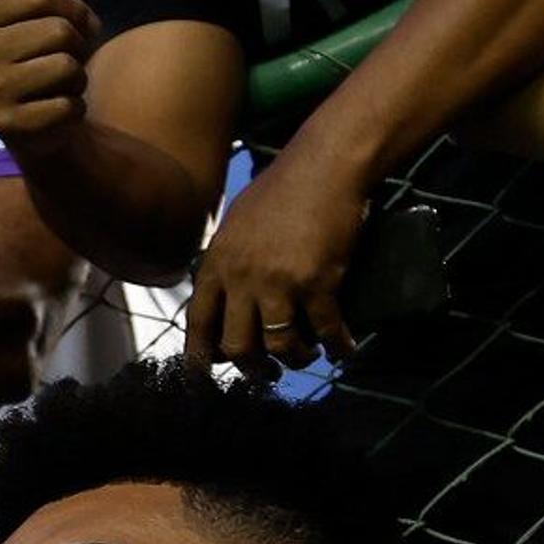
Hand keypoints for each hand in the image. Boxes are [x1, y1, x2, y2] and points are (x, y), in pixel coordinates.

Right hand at [0, 0, 104, 160]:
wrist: (39, 120)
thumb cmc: (30, 52)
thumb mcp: (16, 1)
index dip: (71, 10)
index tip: (66, 25)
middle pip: (57, 32)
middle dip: (75, 47)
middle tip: (59, 61)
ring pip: (67, 67)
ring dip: (76, 78)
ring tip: (55, 86)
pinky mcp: (9, 128)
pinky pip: (68, 105)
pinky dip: (73, 109)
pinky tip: (54, 112)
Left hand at [186, 149, 371, 376]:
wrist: (325, 166)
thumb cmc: (282, 189)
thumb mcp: (237, 223)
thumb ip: (226, 261)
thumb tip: (222, 295)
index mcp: (218, 262)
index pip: (198, 322)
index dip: (199, 358)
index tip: (205, 377)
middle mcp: (242, 277)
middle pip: (237, 346)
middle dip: (253, 368)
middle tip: (268, 372)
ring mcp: (280, 282)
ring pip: (280, 346)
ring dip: (295, 359)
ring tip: (306, 355)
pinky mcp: (319, 283)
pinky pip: (326, 331)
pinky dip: (338, 346)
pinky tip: (346, 348)